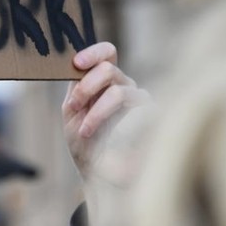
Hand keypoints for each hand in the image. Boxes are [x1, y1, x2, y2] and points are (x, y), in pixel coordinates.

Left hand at [62, 42, 150, 182]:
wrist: (98, 173)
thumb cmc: (85, 142)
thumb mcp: (73, 113)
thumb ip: (75, 88)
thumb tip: (73, 65)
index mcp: (105, 81)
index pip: (107, 53)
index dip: (93, 52)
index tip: (76, 63)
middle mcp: (125, 85)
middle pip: (108, 70)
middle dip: (85, 87)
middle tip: (74, 107)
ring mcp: (140, 100)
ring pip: (118, 92)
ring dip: (96, 113)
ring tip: (86, 132)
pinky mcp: (153, 118)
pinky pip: (135, 113)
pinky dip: (114, 126)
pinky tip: (108, 140)